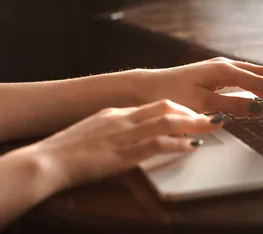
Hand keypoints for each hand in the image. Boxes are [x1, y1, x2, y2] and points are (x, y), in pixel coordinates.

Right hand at [28, 99, 221, 189]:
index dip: (176, 109)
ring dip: (194, 123)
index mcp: (116, 113)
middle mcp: (124, 118)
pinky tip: (192, 147)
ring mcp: (125, 134)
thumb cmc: (65, 151)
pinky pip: (159, 144)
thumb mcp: (92, 134)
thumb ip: (111, 132)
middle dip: (191, 111)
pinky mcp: (125, 152)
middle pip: (165, 106)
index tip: (191, 113)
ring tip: (212, 126)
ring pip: (168, 121)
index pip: (153, 105)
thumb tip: (126, 139)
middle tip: (210, 117)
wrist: (47, 160)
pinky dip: (179, 144)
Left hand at [144, 57, 262, 114]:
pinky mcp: (214, 73)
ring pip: (252, 73)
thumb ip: (232, 106)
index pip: (259, 82)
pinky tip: (260, 95)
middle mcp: (224, 64)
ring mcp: (220, 67)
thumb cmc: (171, 94)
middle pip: (260, 73)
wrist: (147, 87)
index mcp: (224, 69)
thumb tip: (258, 109)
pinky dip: (256, 85)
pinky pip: (243, 77)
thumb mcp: (203, 104)